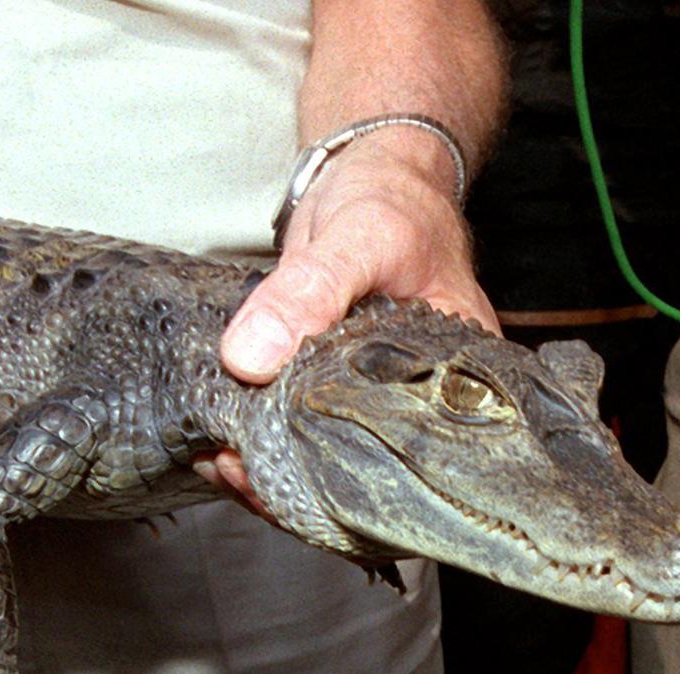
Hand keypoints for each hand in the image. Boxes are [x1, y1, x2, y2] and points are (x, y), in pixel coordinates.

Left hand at [201, 129, 497, 510]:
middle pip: (369, 477)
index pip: (418, 463)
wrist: (372, 178)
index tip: (281, 477)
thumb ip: (308, 293)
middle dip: (298, 488)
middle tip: (234, 470)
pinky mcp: (336, 395)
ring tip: (219, 460)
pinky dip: (262, 447)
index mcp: (461, 381)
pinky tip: (220, 445)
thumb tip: (248, 360)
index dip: (354, 487)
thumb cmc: (394, 202)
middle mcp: (423, 407)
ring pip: (330, 467)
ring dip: (272, 474)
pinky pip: (303, 437)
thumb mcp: (359, 236)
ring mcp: (377, 404)